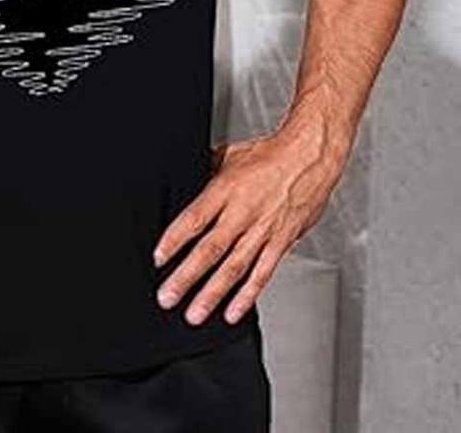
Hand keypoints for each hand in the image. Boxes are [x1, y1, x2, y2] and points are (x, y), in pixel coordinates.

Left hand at [152, 119, 348, 325]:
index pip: (194, 219)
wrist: (311, 157)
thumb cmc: (269, 155)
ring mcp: (263, 231)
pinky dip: (247, 296)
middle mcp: (243, 214)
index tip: (158, 258)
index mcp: (225, 190)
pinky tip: (232, 312)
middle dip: (186, 277)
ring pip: (234, 269)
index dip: (174, 241)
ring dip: (212, 294)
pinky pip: (262, 274)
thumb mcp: (228, 156)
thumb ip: (205, 173)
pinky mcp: (281, 243)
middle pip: (210, 250)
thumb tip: (185, 181)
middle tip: (167, 297)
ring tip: (194, 314)